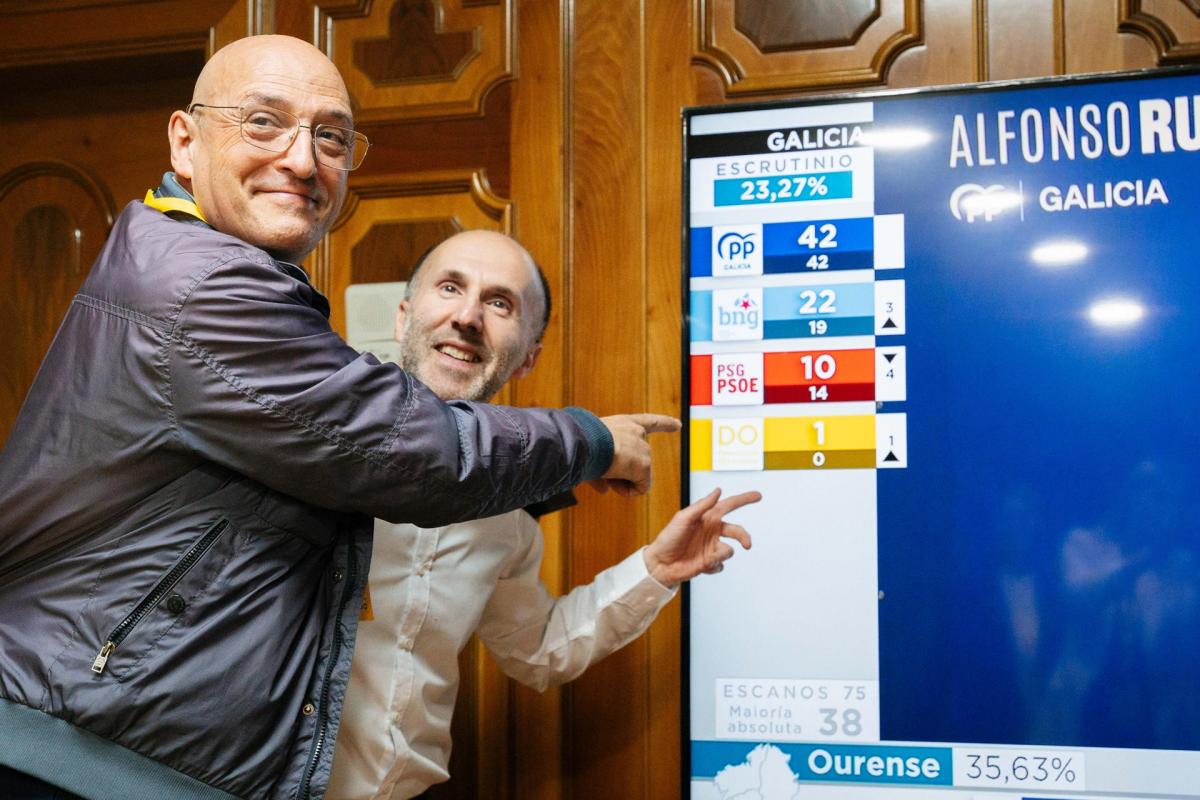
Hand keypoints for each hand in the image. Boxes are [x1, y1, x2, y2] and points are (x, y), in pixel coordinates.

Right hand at [589, 413, 680, 495]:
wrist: (584, 442)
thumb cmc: (581, 443)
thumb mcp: (593, 452)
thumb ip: (602, 470)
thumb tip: (605, 489)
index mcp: (625, 423)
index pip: (649, 422)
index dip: (665, 424)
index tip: (679, 425)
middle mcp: (638, 433)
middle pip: (637, 462)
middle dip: (620, 474)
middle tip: (601, 473)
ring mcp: (643, 449)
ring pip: (636, 477)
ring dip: (618, 480)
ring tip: (603, 471)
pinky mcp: (644, 465)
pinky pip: (640, 488)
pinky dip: (627, 490)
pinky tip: (613, 481)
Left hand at [642, 488, 759, 586]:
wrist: (660, 563)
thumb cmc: (668, 538)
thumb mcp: (683, 518)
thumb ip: (702, 505)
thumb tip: (718, 491)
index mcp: (707, 518)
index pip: (729, 506)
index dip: (744, 499)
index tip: (758, 495)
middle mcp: (712, 532)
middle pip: (737, 531)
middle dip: (744, 537)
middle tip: (747, 544)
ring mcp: (711, 548)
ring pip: (729, 551)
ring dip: (721, 554)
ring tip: (707, 558)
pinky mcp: (710, 563)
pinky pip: (721, 565)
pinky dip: (713, 566)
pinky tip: (701, 565)